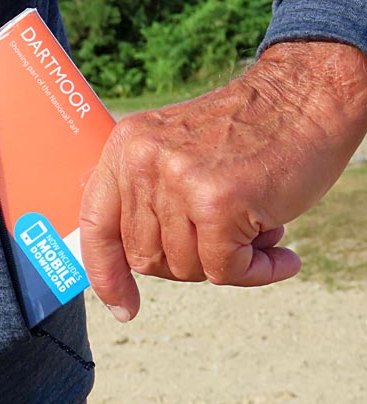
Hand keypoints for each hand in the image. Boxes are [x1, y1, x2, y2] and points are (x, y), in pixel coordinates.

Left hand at [80, 42, 366, 321]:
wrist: (308, 96)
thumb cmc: (249, 132)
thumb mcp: (176, 151)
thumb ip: (150, 197)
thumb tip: (137, 265)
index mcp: (126, 149)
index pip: (96, 225)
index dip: (106, 273)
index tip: (122, 306)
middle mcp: (142, 163)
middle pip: (146, 257)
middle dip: (187, 262)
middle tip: (226, 240)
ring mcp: (177, 181)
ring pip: (185, 266)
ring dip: (228, 263)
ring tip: (257, 230)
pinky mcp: (216, 201)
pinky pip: (225, 270)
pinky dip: (257, 272)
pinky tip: (281, 252)